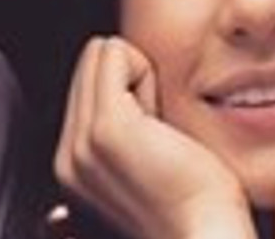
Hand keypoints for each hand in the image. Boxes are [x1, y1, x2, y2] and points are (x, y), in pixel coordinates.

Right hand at [54, 36, 255, 238]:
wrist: (206, 233)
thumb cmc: (195, 198)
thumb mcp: (146, 159)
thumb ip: (126, 127)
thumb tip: (125, 74)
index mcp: (73, 166)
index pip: (85, 83)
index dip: (130, 94)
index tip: (153, 141)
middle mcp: (68, 156)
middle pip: (90, 63)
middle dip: (132, 82)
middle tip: (159, 133)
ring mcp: (82, 142)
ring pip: (102, 54)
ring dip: (141, 80)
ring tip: (160, 131)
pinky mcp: (106, 127)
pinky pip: (117, 53)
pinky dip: (147, 73)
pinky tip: (162, 120)